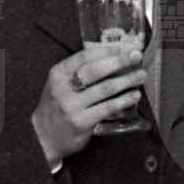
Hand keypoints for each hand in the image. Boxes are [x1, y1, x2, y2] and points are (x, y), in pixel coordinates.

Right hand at [32, 43, 145, 165]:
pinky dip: (124, 100)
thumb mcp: (61, 85)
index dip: (108, 49)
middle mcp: (62, 88)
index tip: (126, 46)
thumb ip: (81, 72)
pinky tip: (134, 95)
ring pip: (105, 88)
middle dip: (120, 61)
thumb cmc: (58, 107)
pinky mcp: (81, 122)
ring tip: (141, 75)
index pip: (85, 56)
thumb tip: (115, 57)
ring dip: (127, 80)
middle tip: (137, 56)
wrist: (42, 137)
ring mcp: (71, 106)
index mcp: (58, 74)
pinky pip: (107, 107)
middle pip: (96, 70)